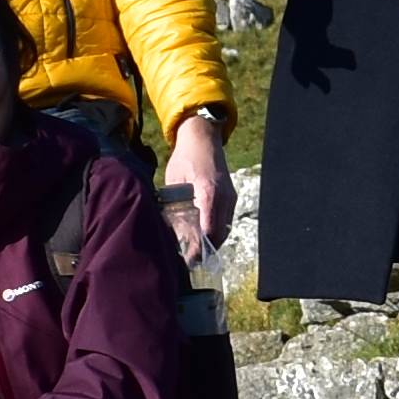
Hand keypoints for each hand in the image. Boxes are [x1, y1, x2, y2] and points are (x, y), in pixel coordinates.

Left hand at [163, 111, 234, 262]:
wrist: (203, 137)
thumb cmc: (184, 157)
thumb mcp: (172, 181)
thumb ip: (173, 205)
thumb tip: (167, 229)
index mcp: (207, 193)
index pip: (207, 230)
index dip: (199, 249)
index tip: (189, 260)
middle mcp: (224, 197)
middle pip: (219, 234)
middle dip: (206, 250)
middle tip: (190, 260)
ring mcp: (230, 197)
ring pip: (224, 229)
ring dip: (212, 241)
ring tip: (196, 250)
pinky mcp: (231, 196)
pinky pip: (226, 220)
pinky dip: (216, 230)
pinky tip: (203, 234)